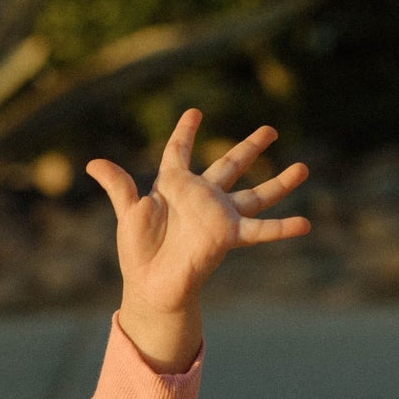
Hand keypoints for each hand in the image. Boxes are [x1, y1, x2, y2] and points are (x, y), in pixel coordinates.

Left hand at [87, 109, 309, 372]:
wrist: (149, 285)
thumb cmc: (137, 252)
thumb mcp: (128, 212)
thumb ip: (118, 185)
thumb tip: (93, 163)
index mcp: (174, 187)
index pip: (179, 153)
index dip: (184, 134)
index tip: (194, 113)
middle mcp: (201, 198)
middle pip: (230, 165)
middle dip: (248, 147)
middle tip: (269, 129)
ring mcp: (218, 216)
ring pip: (255, 194)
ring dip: (279, 182)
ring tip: (303, 167)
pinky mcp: (227, 236)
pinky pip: (259, 231)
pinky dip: (282, 228)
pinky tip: (305, 223)